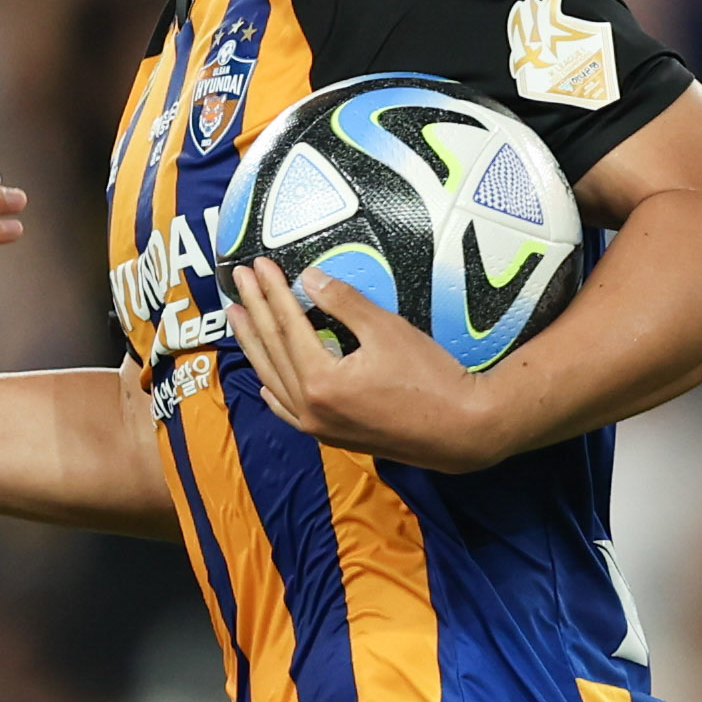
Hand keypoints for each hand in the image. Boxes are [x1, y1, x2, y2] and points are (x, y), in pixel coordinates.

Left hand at [221, 254, 510, 473]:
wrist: (463, 430)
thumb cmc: (431, 378)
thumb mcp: (387, 329)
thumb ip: (344, 302)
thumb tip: (310, 278)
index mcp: (321, 382)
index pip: (287, 326)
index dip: (272, 291)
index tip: (259, 265)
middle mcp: (312, 409)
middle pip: (273, 351)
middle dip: (255, 311)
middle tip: (238, 280)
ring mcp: (319, 428)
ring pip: (274, 381)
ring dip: (255, 347)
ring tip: (240, 317)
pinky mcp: (333, 437)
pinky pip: (290, 412)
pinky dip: (274, 391)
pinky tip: (263, 380)